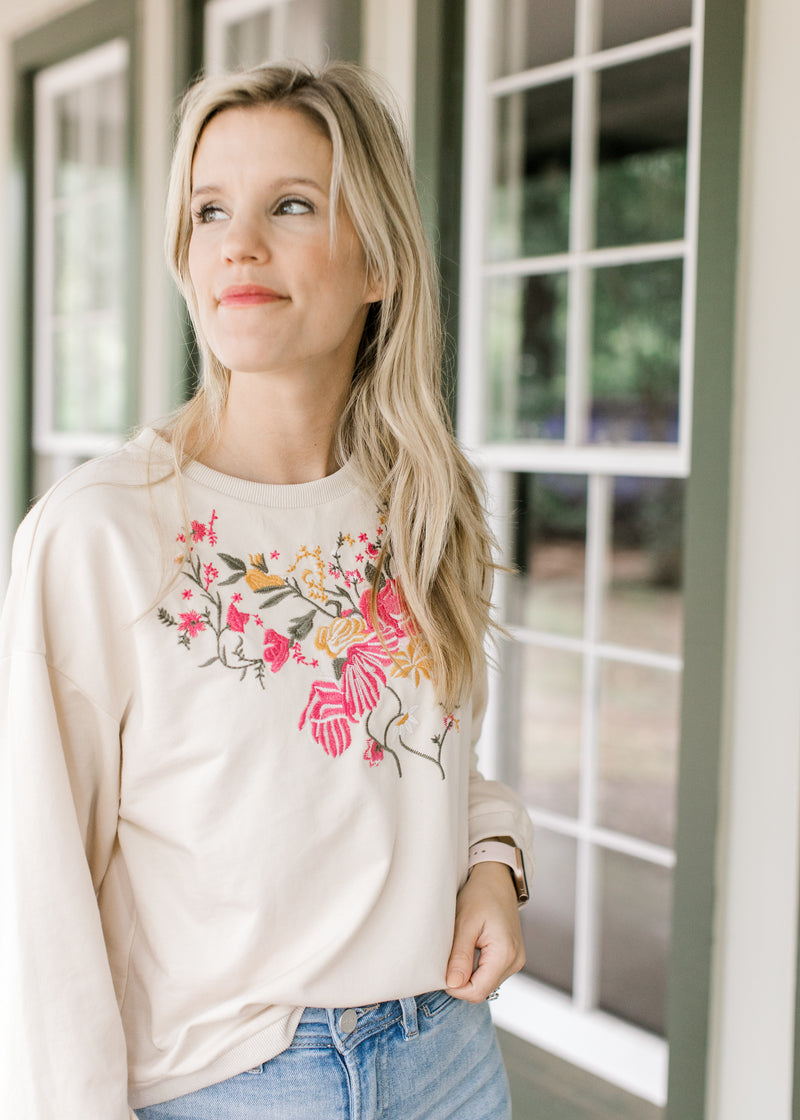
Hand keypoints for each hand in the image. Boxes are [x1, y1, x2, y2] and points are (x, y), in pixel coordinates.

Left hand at [445, 861, 525, 1002]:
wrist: (496, 879)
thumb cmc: (481, 894)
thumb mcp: (464, 922)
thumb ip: (460, 956)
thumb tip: (452, 984)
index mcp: (505, 954)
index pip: (477, 991)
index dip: (455, 987)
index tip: (440, 970)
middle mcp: (514, 962)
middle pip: (481, 990)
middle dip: (460, 981)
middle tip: (446, 958)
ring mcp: (515, 961)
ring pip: (485, 984)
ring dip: (467, 975)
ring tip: (458, 950)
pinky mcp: (511, 958)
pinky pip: (489, 974)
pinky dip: (475, 968)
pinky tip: (468, 950)